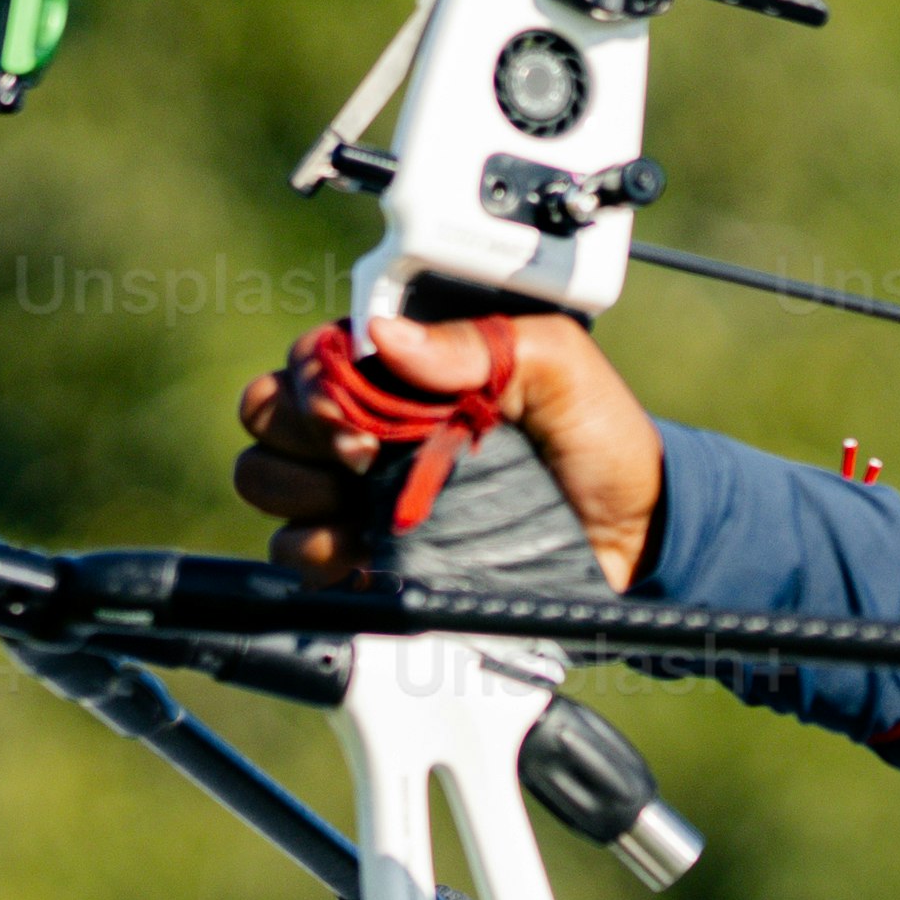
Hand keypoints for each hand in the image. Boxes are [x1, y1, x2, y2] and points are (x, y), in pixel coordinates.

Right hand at [229, 301, 663, 586]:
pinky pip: (294, 557)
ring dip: (299, 494)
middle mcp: (367, 429)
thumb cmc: (597, 437)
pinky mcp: (368, 561)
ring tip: (362, 503)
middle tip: (363, 457)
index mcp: (399, 371)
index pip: (307, 361)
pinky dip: (314, 554)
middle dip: (299, 436)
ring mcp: (360, 497)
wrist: (634, 531)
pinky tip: (361, 548)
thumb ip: (471, 342)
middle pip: (267, 420)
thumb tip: (385, 338)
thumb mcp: (553, 363)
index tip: (355, 414)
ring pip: (265, 483)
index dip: (313, 385)